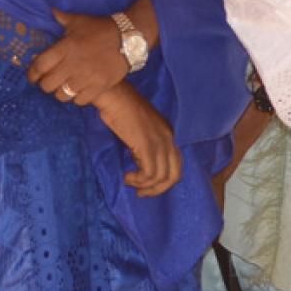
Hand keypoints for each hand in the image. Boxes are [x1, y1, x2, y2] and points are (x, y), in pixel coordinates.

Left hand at [29, 10, 130, 106]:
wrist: (128, 39)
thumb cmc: (100, 29)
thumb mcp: (80, 21)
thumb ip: (61, 18)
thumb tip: (50, 10)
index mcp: (65, 47)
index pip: (39, 66)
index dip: (32, 74)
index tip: (32, 77)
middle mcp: (72, 65)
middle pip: (47, 85)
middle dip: (45, 84)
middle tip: (50, 81)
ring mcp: (86, 78)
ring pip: (62, 95)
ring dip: (60, 92)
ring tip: (64, 87)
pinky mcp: (98, 87)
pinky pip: (79, 101)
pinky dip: (77, 98)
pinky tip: (79, 90)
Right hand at [94, 83, 180, 197]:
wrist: (114, 96)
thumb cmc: (121, 110)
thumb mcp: (140, 129)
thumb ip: (146, 145)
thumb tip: (141, 164)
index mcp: (169, 134)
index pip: (177, 165)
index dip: (164, 181)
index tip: (147, 187)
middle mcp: (169, 138)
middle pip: (174, 175)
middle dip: (158, 189)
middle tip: (141, 193)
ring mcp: (160, 142)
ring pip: (161, 177)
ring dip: (144, 186)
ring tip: (129, 181)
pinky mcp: (148, 145)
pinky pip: (149, 173)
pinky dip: (138, 180)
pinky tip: (127, 177)